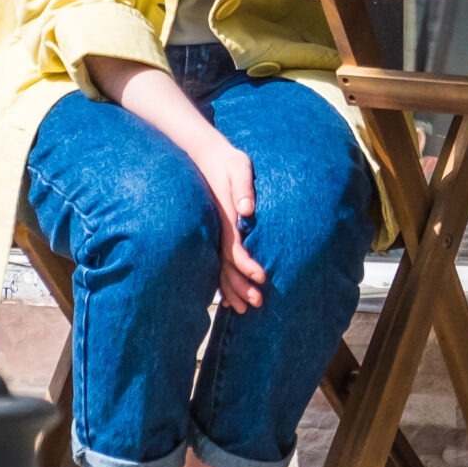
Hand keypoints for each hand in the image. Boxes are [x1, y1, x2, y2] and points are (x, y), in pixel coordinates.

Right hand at [183, 136, 269, 311]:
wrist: (206, 156)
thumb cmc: (228, 162)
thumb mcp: (239, 167)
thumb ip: (244, 186)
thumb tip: (246, 209)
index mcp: (225, 218)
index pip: (235, 248)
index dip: (247, 265)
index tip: (261, 278)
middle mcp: (218, 230)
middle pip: (227, 265)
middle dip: (241, 286)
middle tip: (257, 304)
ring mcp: (214, 233)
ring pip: (220, 268)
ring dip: (232, 289)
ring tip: (244, 309)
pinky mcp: (214, 233)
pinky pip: (217, 262)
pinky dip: (223, 281)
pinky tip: (228, 297)